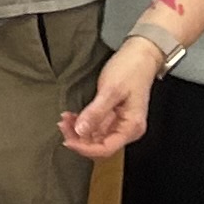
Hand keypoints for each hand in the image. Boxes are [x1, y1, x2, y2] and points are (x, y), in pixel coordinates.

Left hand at [61, 39, 163, 159]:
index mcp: (131, 127)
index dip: (84, 148)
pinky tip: (72, 116)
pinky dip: (83, 123)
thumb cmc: (131, 69)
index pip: (106, 148)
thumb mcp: (110, 90)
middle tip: (62, 124)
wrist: (141, 55)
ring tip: (65, 119)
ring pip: (96, 136)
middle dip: (79, 138)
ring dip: (78, 131)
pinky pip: (96, 126)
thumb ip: (96, 112)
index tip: (67, 139)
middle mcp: (127, 129)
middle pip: (99, 145)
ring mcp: (120, 123)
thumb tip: (81, 131)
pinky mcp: (114, 116)